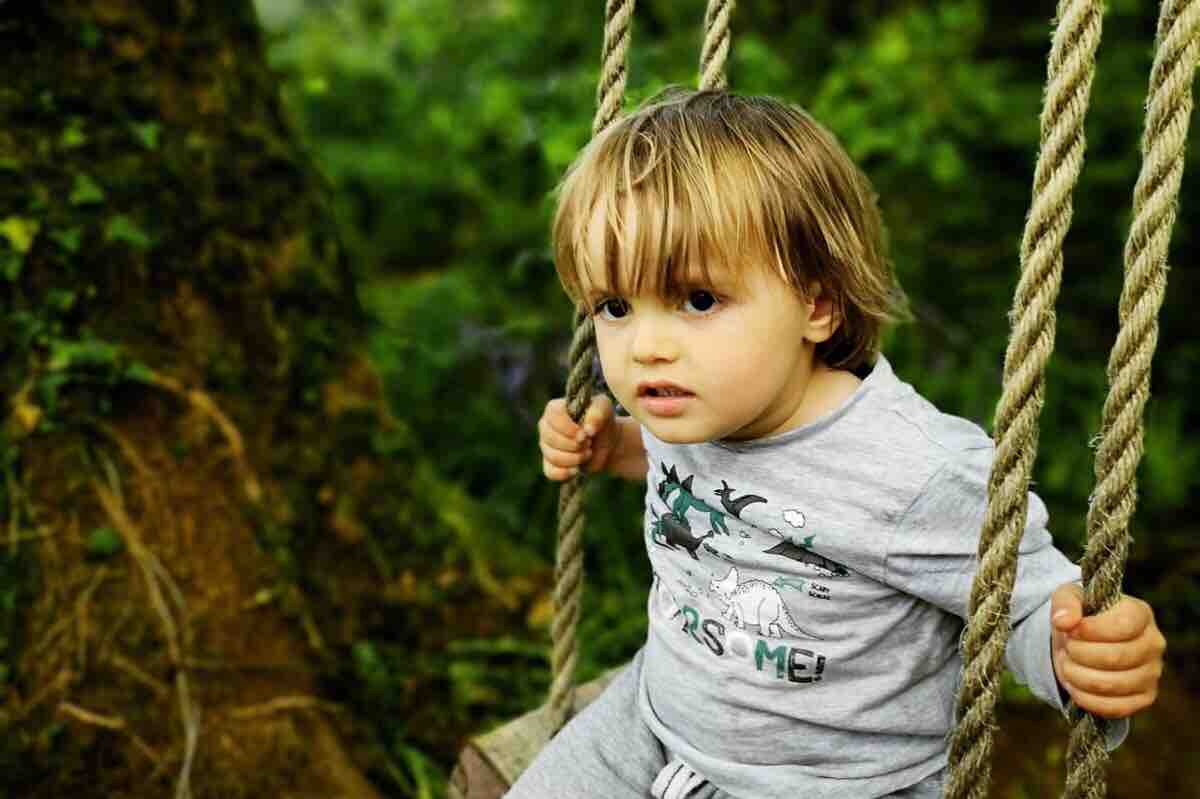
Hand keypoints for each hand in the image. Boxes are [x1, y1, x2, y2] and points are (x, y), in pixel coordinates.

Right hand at [538, 395, 619, 480]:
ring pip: (552, 457)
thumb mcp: (604, 408)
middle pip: (550, 439)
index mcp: (554, 409)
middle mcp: (545, 426)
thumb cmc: (602, 420)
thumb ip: (598, 412)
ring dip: (575, 458)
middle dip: (574, 445)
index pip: (553, 416)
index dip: (568, 428)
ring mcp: (546, 446)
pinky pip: (550, 472)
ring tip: (588, 453)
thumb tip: (588, 429)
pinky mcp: (550, 463)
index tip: (585, 434)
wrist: (606, 442)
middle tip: (589, 443)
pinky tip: (577, 469)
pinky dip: (566, 473)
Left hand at [1050, 582, 1165, 717]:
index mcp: (1140, 614)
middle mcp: (1154, 643)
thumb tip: (1063, 621)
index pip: (1123, 626)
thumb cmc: (1081, 616)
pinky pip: (1114, 707)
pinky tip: (1074, 684)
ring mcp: (1152, 673)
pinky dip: (1085, 698)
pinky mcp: (1144, 698)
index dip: (1090, 630)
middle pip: (1115, 657)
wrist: (1086, 641)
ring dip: (1077, 675)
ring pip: (1112, 685)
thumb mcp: (1069, 598)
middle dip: (1079, 653)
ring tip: (1068, 663)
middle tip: (1067, 648)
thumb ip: (1065, 603)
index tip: (1070, 630)